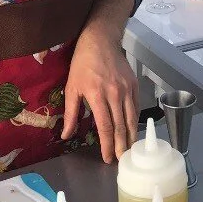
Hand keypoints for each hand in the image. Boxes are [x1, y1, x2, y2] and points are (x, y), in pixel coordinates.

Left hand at [62, 22, 137, 162]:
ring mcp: (127, 89)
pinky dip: (134, 122)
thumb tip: (66, 135)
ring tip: (129, 151)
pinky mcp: (134, 85)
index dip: (107, 145)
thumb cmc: (82, 64)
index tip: (107, 158)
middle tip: (121, 160)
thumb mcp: (72, 87)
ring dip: (131, 137)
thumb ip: (71, 113)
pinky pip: (136, 108)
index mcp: (97, 95)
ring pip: (131, 119)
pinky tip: (132, 131)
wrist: (100, 40)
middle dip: (121, 146)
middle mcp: (115, 94)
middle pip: (121, 126)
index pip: (106, 127)